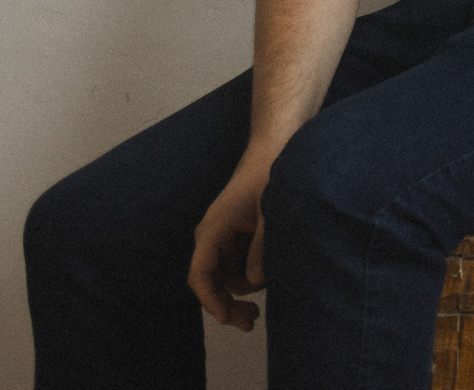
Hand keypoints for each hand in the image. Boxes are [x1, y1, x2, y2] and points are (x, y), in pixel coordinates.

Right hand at [188, 161, 271, 332]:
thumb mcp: (269, 212)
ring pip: (223, 276)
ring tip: (258, 309)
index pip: (200, 274)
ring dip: (238, 293)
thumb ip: (262, 246)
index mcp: (213, 231)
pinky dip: (246, 277)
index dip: (211, 300)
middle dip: (227, 304)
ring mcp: (223, 237)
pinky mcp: (235, 236)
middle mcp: (212, 237)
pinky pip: (234, 265)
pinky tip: (263, 282)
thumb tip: (256, 280)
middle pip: (211, 281)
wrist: (272, 149)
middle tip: (250, 323)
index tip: (226, 318)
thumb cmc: (268, 177)